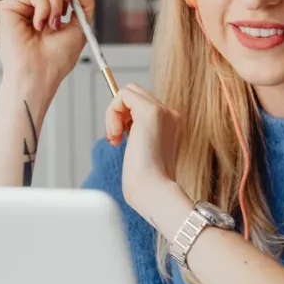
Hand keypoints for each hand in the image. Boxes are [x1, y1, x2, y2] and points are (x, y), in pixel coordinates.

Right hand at [0, 0, 94, 91]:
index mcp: (47, 6)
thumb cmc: (57, 57)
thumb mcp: (80, 25)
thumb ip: (83, 0)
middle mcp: (32, 3)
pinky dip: (43, 7)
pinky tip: (38, 25)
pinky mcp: (7, 6)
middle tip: (63, 13)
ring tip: (51, 24)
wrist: (40, 73)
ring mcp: (19, 4)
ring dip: (56, 2)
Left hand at [105, 83, 180, 215]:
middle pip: (135, 94)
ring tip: (115, 138)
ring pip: (128, 92)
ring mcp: (163, 111)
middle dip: (119, 113)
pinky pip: (123, 94)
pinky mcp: (151, 111)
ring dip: (114, 113)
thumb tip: (120, 121)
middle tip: (116, 138)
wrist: (154, 191)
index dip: (125, 118)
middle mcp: (170, 114)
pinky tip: (116, 134)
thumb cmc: (146, 181)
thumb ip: (137, 134)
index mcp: (170, 124)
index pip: (142, 104)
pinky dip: (112, 112)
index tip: (119, 140)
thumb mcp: (141, 152)